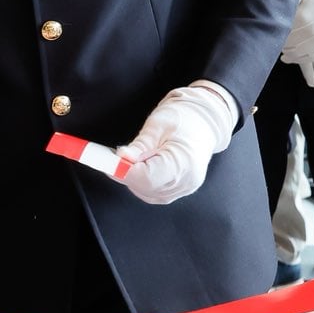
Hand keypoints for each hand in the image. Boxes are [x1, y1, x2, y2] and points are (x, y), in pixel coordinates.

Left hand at [115, 83, 234, 204]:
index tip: (109, 161)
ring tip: (129, 159)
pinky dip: (142, 183)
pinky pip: (155, 193)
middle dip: (126, 174)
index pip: (147, 178)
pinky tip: (138, 168)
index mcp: (183, 163)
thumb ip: (139, 146)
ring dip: (133, 179)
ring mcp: (186, 187)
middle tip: (113, 158)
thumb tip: (121, 158)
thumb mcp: (157, 126)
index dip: (125, 171)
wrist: (204, 121)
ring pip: (148, 193)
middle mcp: (187, 180)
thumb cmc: (184, 119)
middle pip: (146, 188)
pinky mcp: (181, 189)